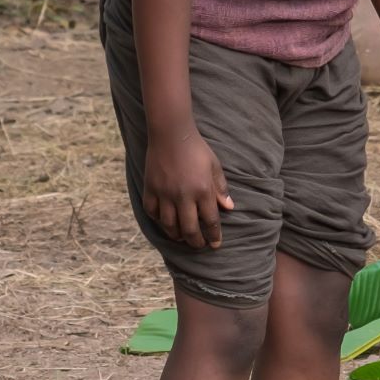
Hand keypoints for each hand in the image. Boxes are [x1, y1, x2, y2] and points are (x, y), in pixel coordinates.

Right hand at [142, 123, 231, 248]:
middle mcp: (183, 195)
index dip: (214, 236)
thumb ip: (220, 189)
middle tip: (199, 245)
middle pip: (189, 229)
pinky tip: (165, 222)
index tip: (216, 244)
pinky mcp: (150, 189)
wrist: (171, 134)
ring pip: (169, 225)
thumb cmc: (197, 149)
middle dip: (196, 242)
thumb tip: (229, 208)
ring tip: (182, 238)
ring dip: (177, 235)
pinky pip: (152, 212)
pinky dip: (158, 220)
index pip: (210, 221)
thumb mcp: (214, 166)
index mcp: (203, 190)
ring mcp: (165, 193)